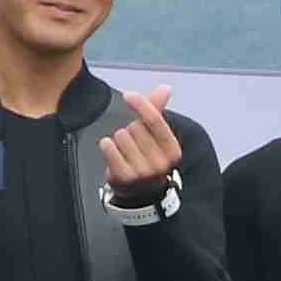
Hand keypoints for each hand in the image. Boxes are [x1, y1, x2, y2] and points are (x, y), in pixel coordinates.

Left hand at [94, 83, 184, 197]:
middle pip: (135, 128)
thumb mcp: (156, 137)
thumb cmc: (147, 157)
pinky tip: (112, 152)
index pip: (155, 120)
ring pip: (121, 136)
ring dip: (119, 140)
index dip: (141, 104)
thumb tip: (165, 88)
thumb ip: (157, 110)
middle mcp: (160, 163)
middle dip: (131, 130)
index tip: (128, 95)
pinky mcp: (124, 177)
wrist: (140, 192)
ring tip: (125, 152)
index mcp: (172, 151)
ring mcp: (142, 172)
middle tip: (134, 144)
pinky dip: (107, 146)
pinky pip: (109, 148)